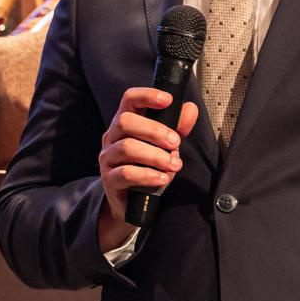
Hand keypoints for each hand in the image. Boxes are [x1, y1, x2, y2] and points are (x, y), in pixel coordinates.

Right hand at [96, 87, 197, 252]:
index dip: (147, 96)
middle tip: (176, 143)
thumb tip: (190, 109)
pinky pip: (126, 174)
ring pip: (127, 148)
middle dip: (154, 130)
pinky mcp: (110, 180)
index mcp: (125, 124)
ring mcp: (108, 159)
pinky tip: (163, 179)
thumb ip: (177, 128)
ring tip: (174, 164)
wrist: (132, 204)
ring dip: (155, 156)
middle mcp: (112, 137)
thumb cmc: (147, 168)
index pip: (129, 100)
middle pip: (125, 122)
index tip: (167, 100)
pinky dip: (148, 175)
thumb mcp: (164, 146)